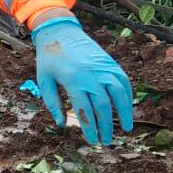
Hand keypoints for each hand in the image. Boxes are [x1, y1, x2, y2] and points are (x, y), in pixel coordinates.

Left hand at [32, 17, 133, 144]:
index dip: (90, 127)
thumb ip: (53, 103)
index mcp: (72, 79)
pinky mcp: (110, 62)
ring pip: (119, 93)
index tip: (93, 140)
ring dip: (124, 113)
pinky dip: (127, 97)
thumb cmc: (50, 59)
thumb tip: (62, 125)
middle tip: (106, 141)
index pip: (84, 109)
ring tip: (125, 129)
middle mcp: (91, 73)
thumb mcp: (44, 80)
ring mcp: (103, 67)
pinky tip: (127, 110)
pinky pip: (124, 82)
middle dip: (106, 126)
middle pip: (103, 105)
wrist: (60, 32)